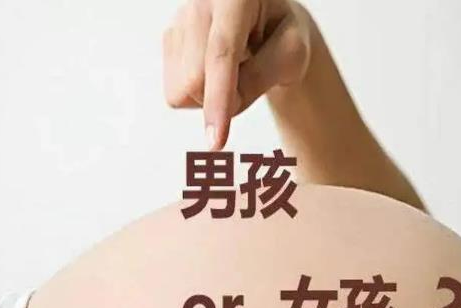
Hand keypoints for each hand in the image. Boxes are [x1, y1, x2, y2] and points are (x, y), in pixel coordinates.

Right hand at [163, 0, 311, 149]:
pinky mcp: (169, 39)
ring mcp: (179, 19)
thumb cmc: (282, 34)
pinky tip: (214, 70)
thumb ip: (262, 77)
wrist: (267, 21)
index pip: (221, 53)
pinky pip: (175, 92)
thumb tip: (226, 108)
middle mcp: (200, 2)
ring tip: (234, 70)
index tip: (216, 141)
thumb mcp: (292, 54)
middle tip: (250, 81)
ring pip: (181, 90)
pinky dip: (199, 94)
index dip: (218, 99)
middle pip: (195, 79)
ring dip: (210, 97)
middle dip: (222, 100)